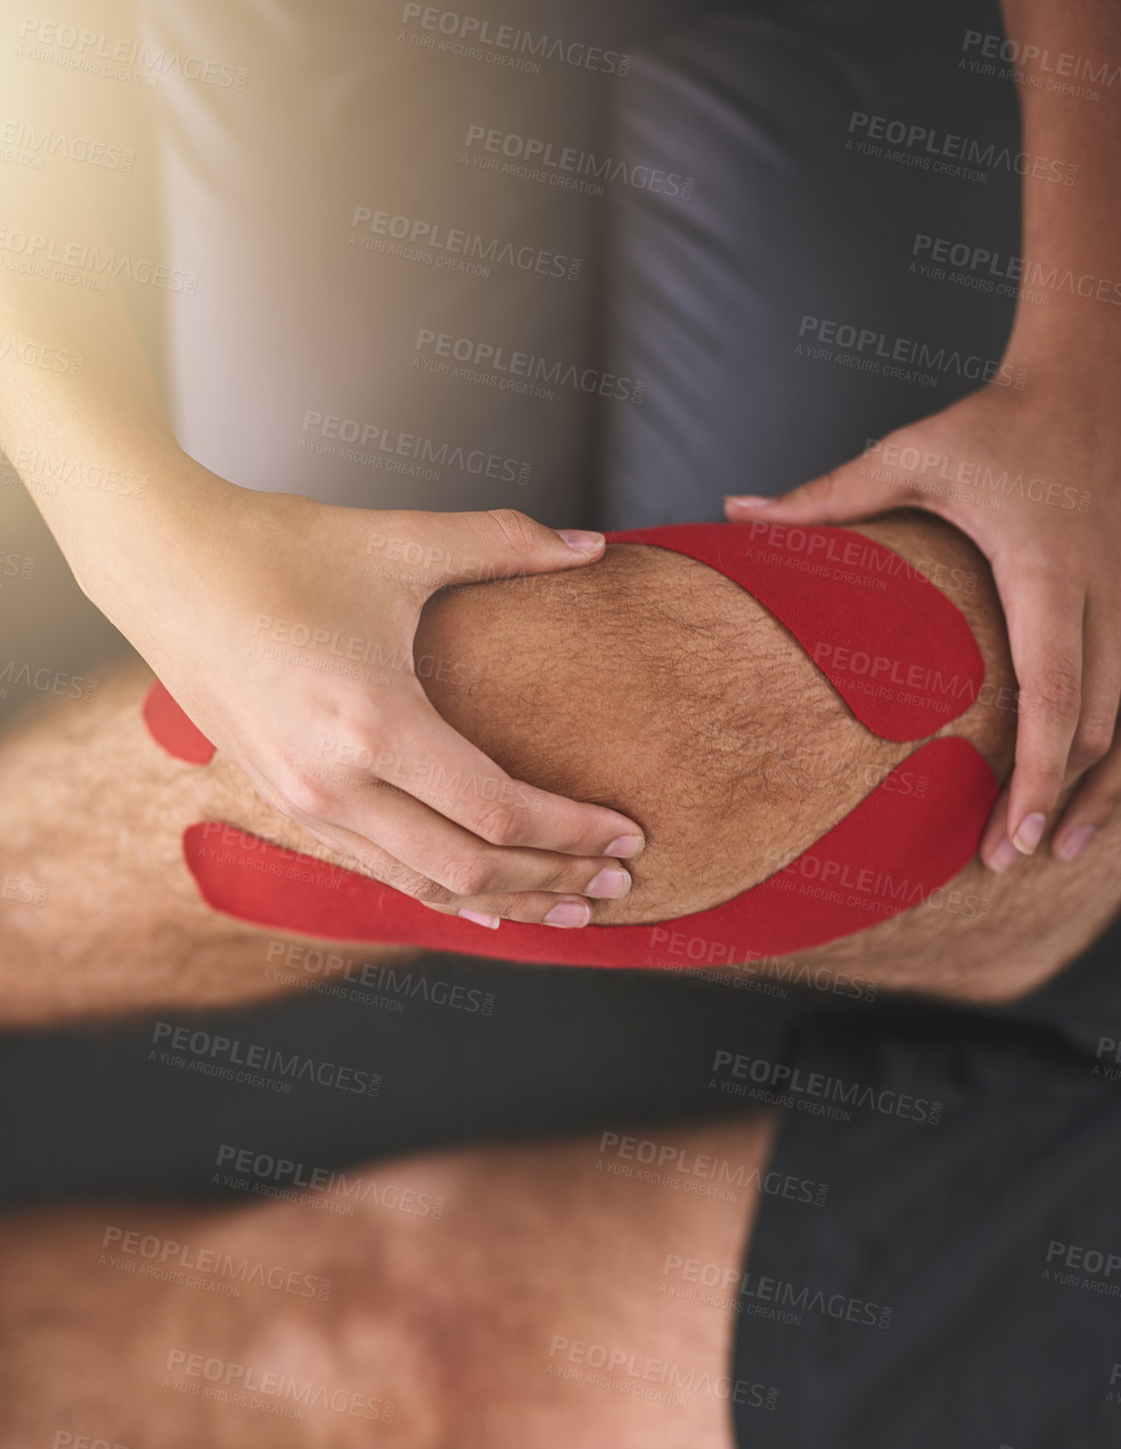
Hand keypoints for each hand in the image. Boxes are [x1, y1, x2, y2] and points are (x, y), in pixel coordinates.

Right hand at [81, 467, 644, 925]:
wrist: (162, 565)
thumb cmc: (279, 549)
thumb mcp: (399, 543)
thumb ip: (505, 545)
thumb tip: (595, 546)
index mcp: (374, 723)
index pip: (500, 812)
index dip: (574, 832)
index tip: (630, 833)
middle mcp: (336, 784)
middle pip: (471, 869)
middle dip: (554, 881)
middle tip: (619, 882)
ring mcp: (304, 806)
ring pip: (423, 886)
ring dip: (503, 902)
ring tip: (568, 905)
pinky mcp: (286, 806)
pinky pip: (378, 873)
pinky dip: (440, 894)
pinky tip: (484, 903)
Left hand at [725, 373, 1120, 869]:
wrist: (1105, 372)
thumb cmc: (1000, 420)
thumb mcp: (912, 452)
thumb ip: (828, 496)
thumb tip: (732, 510)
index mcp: (1045, 568)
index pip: (1051, 694)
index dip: (1034, 774)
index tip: (1009, 837)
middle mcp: (1111, 590)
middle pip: (1094, 726)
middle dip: (1052, 802)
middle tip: (1004, 862)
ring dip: (1110, 794)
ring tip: (1060, 850)